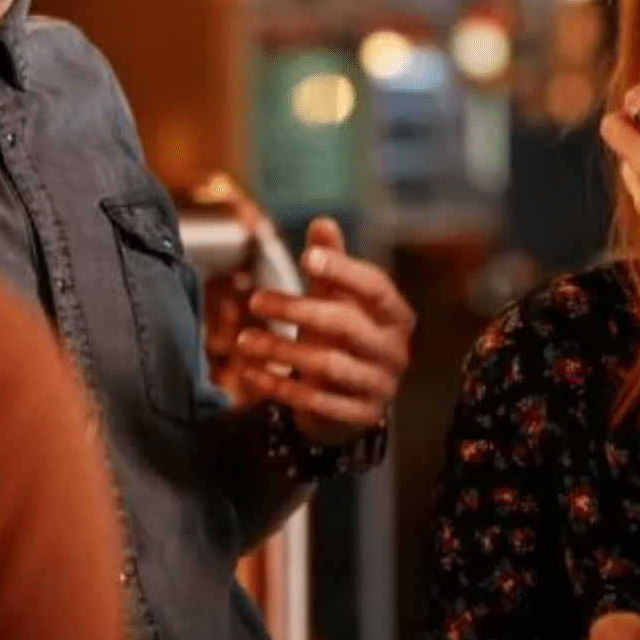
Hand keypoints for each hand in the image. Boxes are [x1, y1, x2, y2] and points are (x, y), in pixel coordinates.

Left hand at [229, 217, 414, 448]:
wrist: (348, 399)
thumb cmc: (342, 337)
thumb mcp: (338, 298)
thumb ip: (332, 264)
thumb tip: (322, 222)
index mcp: (396, 315)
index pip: (375, 286)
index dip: (343, 270)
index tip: (306, 257)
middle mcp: (395, 350)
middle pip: (346, 325)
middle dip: (297, 310)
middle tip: (255, 300)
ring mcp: (381, 386)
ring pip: (327, 366)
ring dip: (280, 351)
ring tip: (243, 341)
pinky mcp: (360, 417)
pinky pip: (316, 402)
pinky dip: (280, 388)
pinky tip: (251, 373)